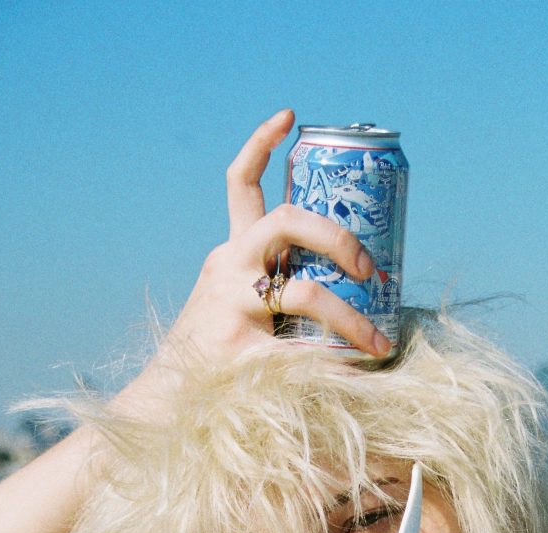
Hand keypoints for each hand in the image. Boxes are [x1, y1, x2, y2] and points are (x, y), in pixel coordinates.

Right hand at [147, 109, 390, 380]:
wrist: (166, 398)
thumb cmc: (214, 354)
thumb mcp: (236, 306)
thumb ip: (278, 288)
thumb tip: (346, 288)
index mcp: (232, 253)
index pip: (240, 184)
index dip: (261, 144)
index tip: (289, 118)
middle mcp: (229, 267)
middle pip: (287, 221)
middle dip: (338, 237)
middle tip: (370, 269)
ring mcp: (232, 306)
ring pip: (305, 293)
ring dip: (351, 318)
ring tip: (381, 346)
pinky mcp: (239, 350)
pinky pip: (302, 355)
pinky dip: (334, 367)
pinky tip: (355, 378)